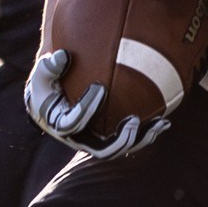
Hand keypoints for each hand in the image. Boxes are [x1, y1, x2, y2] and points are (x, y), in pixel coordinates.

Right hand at [23, 47, 167, 160]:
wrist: (53, 93)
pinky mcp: (109, 138)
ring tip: (159, 124)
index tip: (100, 86)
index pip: (72, 123)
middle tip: (134, 119)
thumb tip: (63, 56)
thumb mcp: (43, 72)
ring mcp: (96, 141)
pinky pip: (131, 140)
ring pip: (121, 149)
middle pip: (102, 150)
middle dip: (121, 138)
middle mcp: (79, 140)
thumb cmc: (48, 81)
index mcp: (59, 126)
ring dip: (142, 139)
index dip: (86, 108)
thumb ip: (49, 65)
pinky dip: (147, 133)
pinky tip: (164, 121)